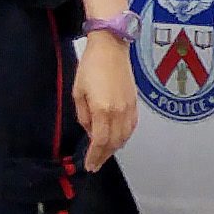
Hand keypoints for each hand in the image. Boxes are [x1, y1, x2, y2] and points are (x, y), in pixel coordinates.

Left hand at [73, 26, 142, 160]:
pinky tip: (118, 139)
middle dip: (104, 155)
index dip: (94, 156)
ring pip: (125, 136)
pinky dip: (125, 136)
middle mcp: (119, 112)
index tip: (90, 165)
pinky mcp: (135, 102)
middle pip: (114, 142)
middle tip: (95, 163)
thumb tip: (90, 130)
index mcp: (103, 110)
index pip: (100, 141)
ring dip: (114, 148)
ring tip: (105, 154)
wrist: (111, 48)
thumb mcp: (78, 93)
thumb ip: (84, 116)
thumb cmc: (91, 67)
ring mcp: (129, 108)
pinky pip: (132, 126)